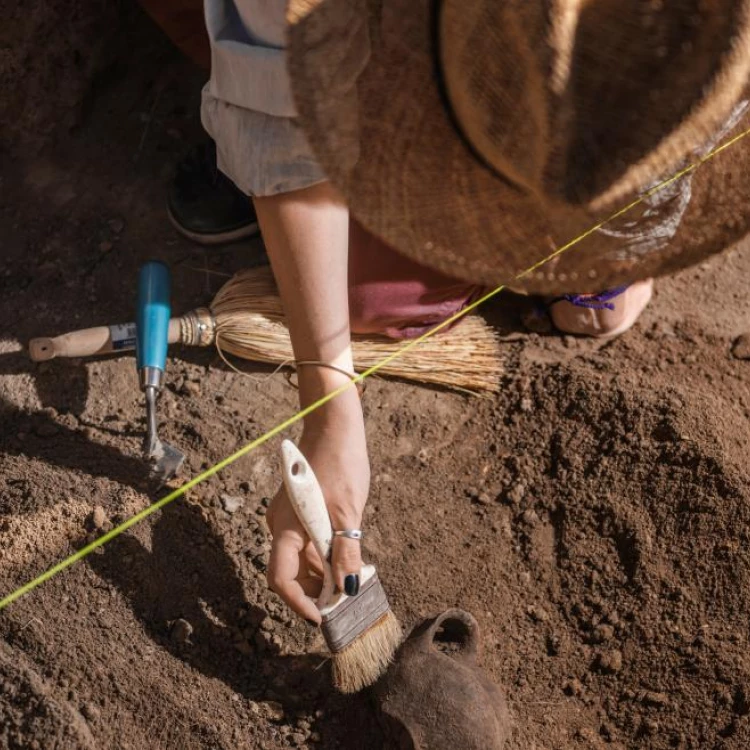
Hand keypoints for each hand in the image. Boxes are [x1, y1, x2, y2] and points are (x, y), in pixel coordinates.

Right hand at [266, 388, 369, 623]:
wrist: (333, 426)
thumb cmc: (339, 463)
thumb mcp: (347, 511)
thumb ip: (346, 551)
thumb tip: (347, 587)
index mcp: (285, 527)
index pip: (280, 579)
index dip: (298, 603)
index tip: (321, 618)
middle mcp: (280, 525)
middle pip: (289, 573)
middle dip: (313, 592)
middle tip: (343, 602)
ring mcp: (288, 518)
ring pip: (299, 559)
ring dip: (320, 575)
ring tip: (348, 583)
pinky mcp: (300, 511)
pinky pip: (306, 543)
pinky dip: (322, 556)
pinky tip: (344, 560)